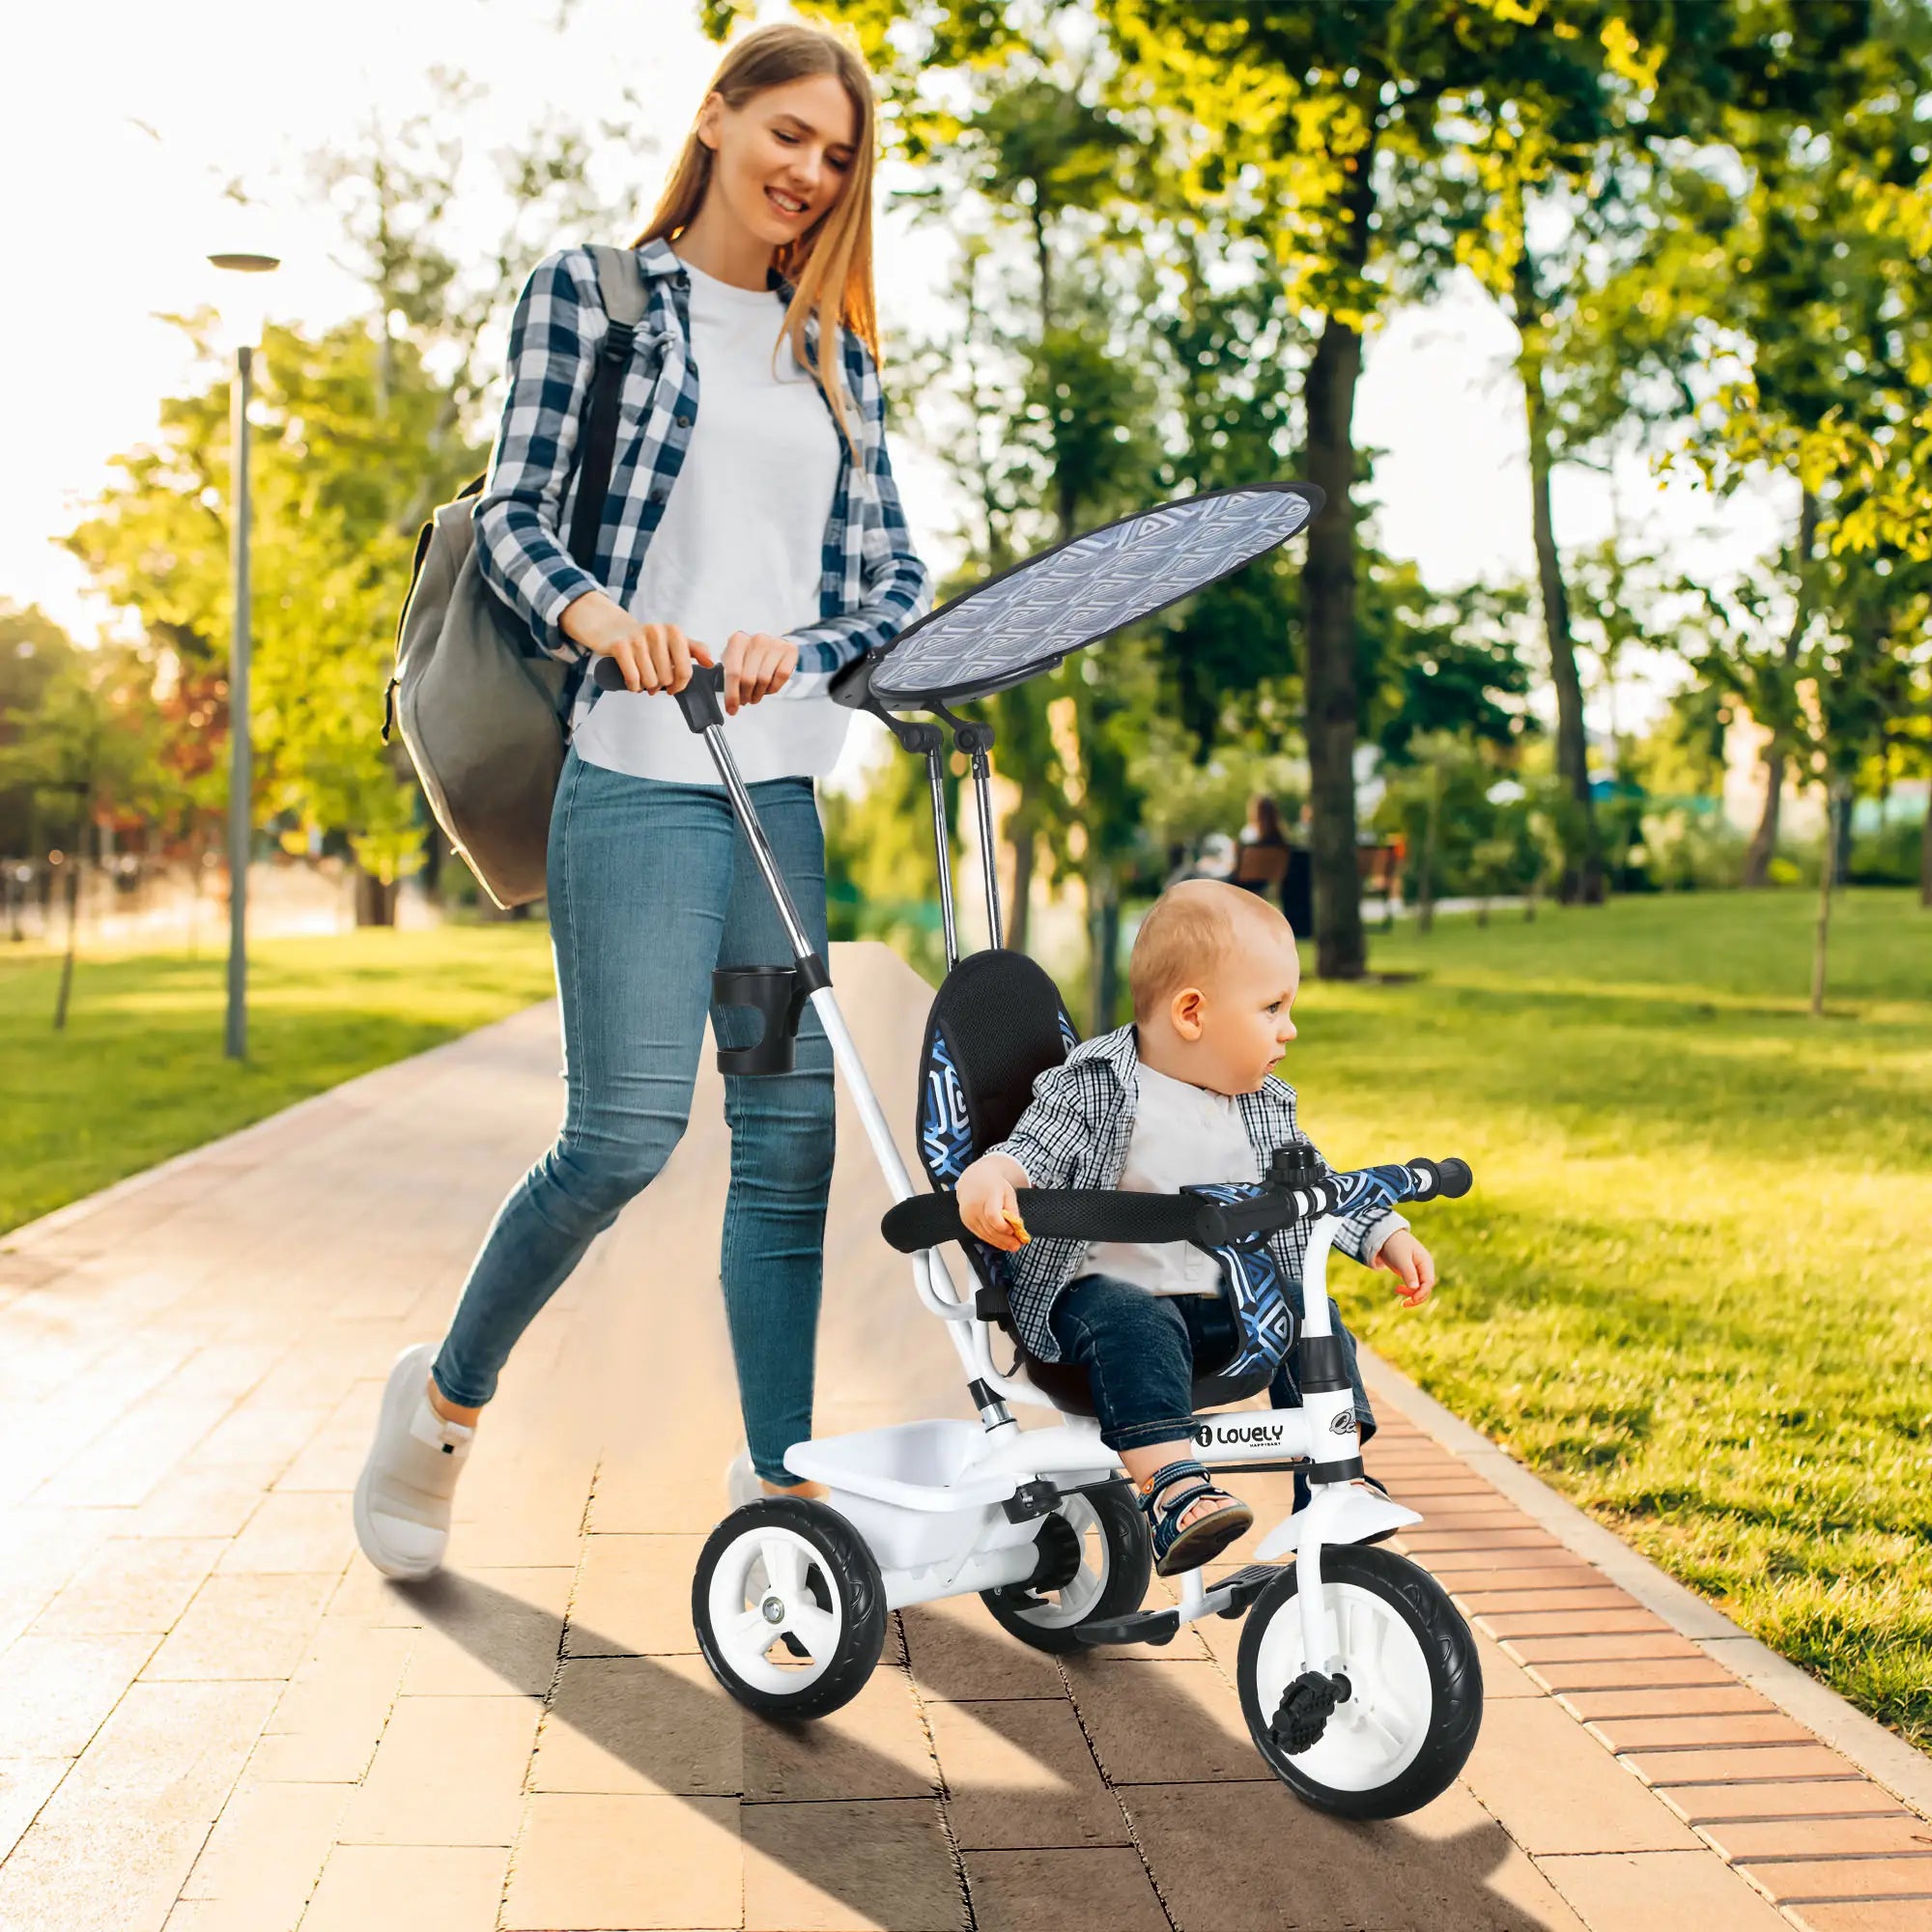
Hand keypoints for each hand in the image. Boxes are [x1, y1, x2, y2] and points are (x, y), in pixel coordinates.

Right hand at [559, 592, 713, 693]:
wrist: (613, 629)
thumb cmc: (646, 640)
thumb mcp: (673, 641)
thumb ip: (694, 649)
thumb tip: (710, 662)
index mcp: (674, 632)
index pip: (685, 670)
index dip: (680, 685)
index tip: (674, 686)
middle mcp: (657, 632)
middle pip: (667, 678)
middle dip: (660, 684)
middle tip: (654, 679)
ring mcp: (637, 639)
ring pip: (650, 681)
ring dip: (645, 686)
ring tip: (643, 678)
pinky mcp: (620, 647)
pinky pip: (633, 679)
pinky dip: (633, 686)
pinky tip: (632, 681)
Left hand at [721, 631, 798, 713]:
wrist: (771, 646)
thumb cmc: (749, 658)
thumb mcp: (733, 662)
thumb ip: (727, 677)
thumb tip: (729, 704)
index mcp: (737, 641)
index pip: (733, 673)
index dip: (732, 695)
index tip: (732, 710)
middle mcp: (756, 640)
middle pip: (748, 679)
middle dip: (745, 696)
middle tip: (745, 700)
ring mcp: (774, 644)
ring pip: (764, 680)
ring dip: (759, 693)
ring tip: (756, 694)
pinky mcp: (789, 650)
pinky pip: (781, 676)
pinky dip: (774, 687)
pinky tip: (768, 687)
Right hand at [957, 1155, 1029, 1251]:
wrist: (973, 1180)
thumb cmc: (994, 1185)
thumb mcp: (1008, 1192)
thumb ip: (1013, 1209)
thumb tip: (1018, 1228)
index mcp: (987, 1195)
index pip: (993, 1216)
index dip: (1003, 1227)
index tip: (1014, 1231)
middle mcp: (974, 1206)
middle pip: (989, 1229)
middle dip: (1005, 1239)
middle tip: (1017, 1246)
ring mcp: (968, 1215)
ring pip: (985, 1234)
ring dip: (999, 1243)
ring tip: (1012, 1246)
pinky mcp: (966, 1221)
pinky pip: (980, 1234)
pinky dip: (991, 1240)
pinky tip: (1001, 1243)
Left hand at [1372, 1230, 1435, 1307]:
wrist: (1385, 1236)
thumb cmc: (1394, 1245)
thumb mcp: (1401, 1259)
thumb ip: (1409, 1273)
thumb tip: (1415, 1289)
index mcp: (1426, 1262)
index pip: (1429, 1282)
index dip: (1421, 1293)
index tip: (1410, 1300)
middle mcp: (1424, 1267)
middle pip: (1426, 1288)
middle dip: (1416, 1297)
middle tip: (1403, 1303)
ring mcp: (1418, 1270)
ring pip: (1420, 1288)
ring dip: (1411, 1294)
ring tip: (1396, 1290)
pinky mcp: (1411, 1272)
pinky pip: (1413, 1285)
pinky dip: (1407, 1290)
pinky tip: (1397, 1289)